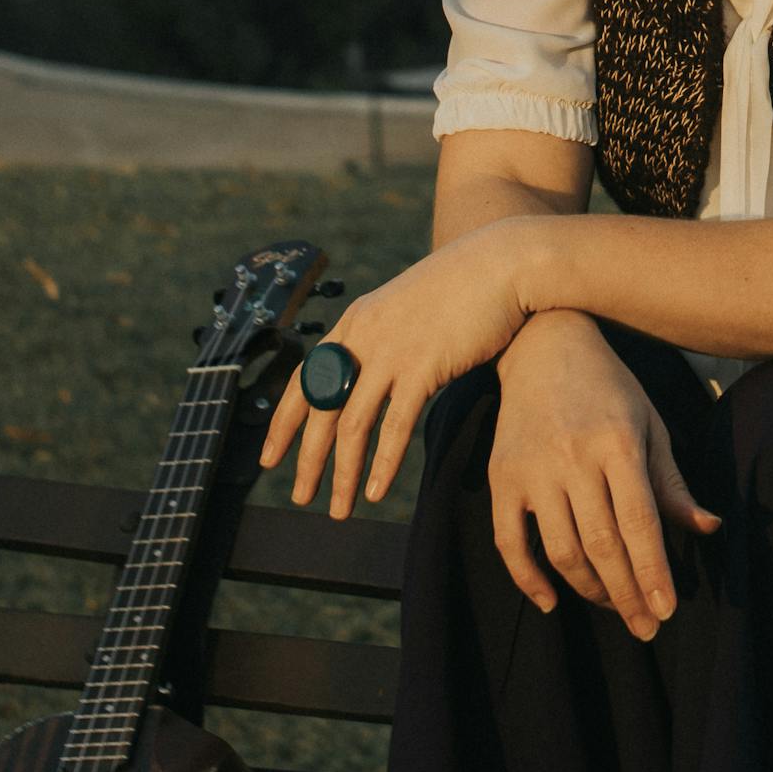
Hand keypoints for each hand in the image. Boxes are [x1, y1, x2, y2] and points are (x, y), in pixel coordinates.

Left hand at [258, 220, 537, 516]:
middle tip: (298, 495)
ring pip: (353, 425)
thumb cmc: (462, 287)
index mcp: (355, 322)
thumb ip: (383, 338)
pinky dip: (382, 464)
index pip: (304, 380)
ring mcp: (392, 351)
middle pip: (321, 409)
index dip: (283, 422)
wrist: (502, 263)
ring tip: (339, 508)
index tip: (270, 456)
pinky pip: (395, 426)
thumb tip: (370, 373)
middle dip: (306, 459)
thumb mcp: (405, 307)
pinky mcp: (424, 366)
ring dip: (342, 473)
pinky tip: (375, 491)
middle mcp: (364, 337)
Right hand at [489, 313, 720, 639]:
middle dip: (627, 594)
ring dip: (589, 590)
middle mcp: (574, 457)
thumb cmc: (610, 389)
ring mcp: (533, 469)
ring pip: (561, 550)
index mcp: (618, 443)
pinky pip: (509, 541)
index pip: (639, 522)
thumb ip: (672, 482)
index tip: (666, 612)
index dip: (653, 572)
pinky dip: (527, 578)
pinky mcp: (501, 477)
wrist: (544, 346)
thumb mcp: (650, 425)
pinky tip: (551, 601)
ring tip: (613, 606)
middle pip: (602, 545)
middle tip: (646, 627)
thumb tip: (709, 528)